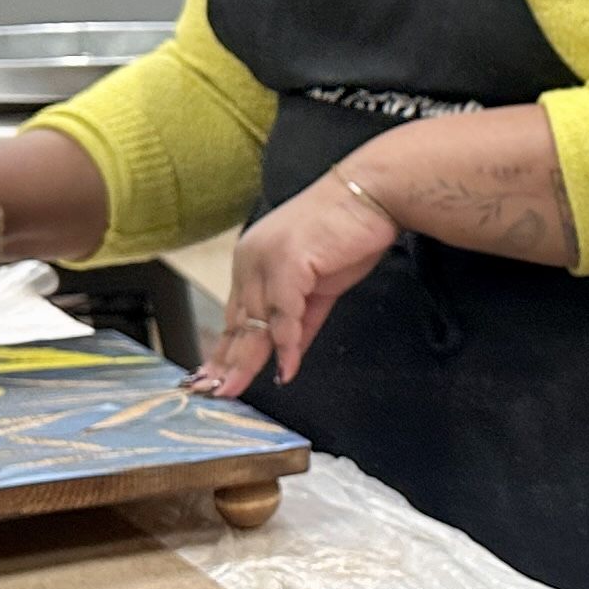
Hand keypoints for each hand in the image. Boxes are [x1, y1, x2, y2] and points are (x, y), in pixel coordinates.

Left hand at [186, 173, 401, 398]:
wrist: (373, 195)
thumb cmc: (349, 232)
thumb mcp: (320, 287)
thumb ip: (301, 322)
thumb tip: (288, 358)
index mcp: (253, 259)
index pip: (234, 313)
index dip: (225, 349)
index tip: (215, 377)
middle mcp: (251, 258)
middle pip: (238, 321)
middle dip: (226, 361)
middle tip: (215, 393)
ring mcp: (266, 259)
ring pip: (254, 321)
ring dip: (247, 360)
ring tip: (236, 390)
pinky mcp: (288, 261)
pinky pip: (285, 314)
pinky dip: (286, 344)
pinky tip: (286, 368)